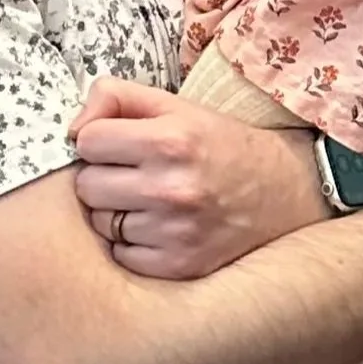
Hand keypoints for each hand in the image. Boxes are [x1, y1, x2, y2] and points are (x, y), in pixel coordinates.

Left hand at [68, 76, 323, 279]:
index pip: (87, 141)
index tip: (120, 145)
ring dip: (116, 212)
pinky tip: (160, 229)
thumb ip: (117, 97)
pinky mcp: (179, 266)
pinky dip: (133, 245)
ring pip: (101, 224)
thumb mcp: (177, 107)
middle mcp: (172, 188)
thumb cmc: (222, 147)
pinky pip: (121, 256)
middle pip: (86, 186)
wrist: (289, 195)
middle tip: (135, 175)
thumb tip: (73, 127)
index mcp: (171, 140)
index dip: (98, 140)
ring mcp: (176, 233)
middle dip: (102, 177)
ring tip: (150, 202)